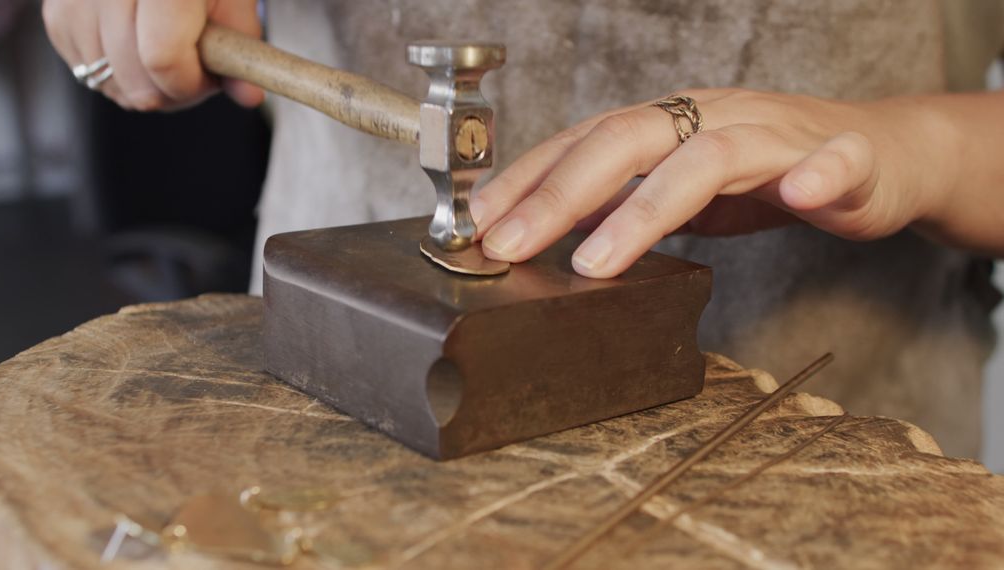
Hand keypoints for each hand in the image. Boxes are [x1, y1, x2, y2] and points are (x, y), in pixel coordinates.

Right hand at [43, 0, 262, 109]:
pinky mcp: (55, 9)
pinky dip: (112, 73)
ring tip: (163, 57)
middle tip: (188, 70)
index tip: (204, 78)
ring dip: (140, 85)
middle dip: (168, 89)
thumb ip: (241, 52)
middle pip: (132, 73)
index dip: (187, 83)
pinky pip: (83, 68)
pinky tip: (133, 49)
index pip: (162, 56)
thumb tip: (249, 97)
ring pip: (104, 77)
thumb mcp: (233, 4)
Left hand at [473, 89, 952, 277]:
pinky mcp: (846, 159)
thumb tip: (557, 224)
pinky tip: (799, 196)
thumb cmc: (771, 171)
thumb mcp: (681, 187)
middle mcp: (712, 119)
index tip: (479, 223)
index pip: (585, 141)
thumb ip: (626, 198)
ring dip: (647, 208)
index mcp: (670, 126)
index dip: (529, 178)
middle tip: (509, 246)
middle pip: (627, 139)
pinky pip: (836, 162)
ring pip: (710, 155)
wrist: (880, 155)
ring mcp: (778, 136)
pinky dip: (818, 176)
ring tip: (596, 262)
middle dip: (559, 194)